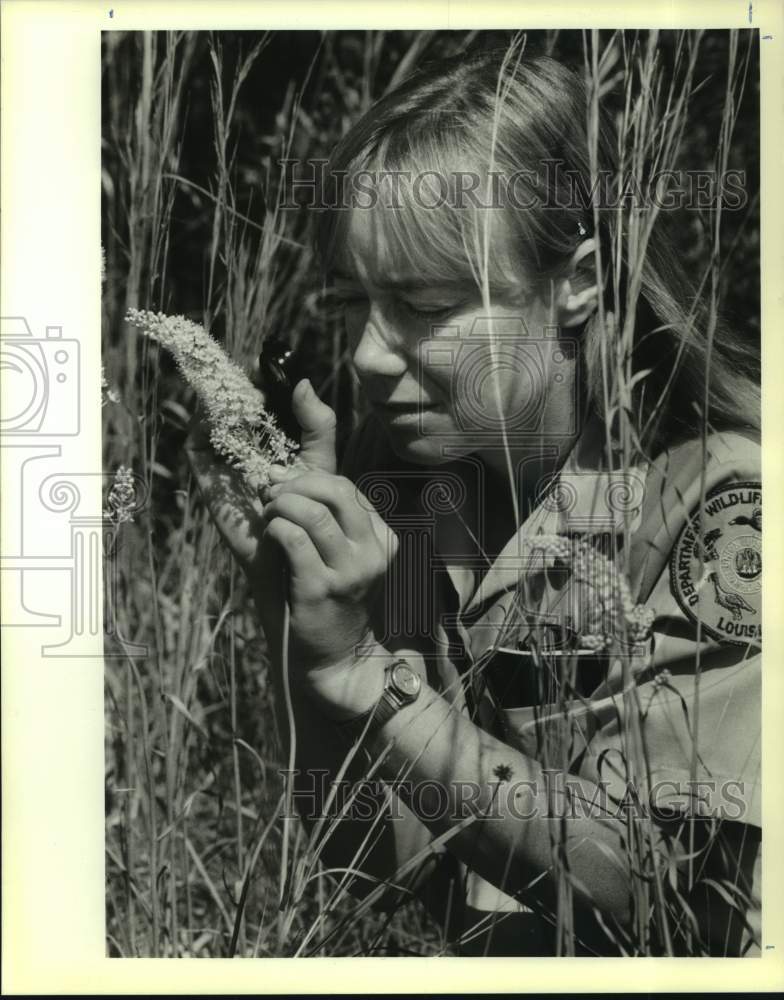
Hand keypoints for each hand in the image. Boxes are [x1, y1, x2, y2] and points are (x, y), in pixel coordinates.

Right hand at [184, 376, 338, 570]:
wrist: (295, 553)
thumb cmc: (310, 510)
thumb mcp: (319, 460)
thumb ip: (317, 424)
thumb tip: (302, 381)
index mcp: (269, 437)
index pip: (256, 398)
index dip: (257, 376)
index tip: (264, 358)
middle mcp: (243, 444)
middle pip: (229, 401)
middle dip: (235, 380)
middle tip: (247, 365)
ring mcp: (222, 459)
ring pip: (211, 417)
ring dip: (219, 396)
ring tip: (236, 383)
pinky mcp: (207, 477)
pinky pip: (197, 443)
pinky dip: (204, 422)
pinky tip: (223, 412)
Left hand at [186, 378, 397, 689]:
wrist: (324, 656)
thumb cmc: (303, 591)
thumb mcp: (299, 539)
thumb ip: (279, 491)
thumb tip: (223, 444)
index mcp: (369, 522)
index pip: (340, 462)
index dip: (315, 417)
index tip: (294, 382)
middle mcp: (372, 539)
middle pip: (325, 481)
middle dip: (286, 484)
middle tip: (267, 498)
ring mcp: (355, 563)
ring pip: (307, 504)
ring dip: (276, 510)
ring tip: (271, 526)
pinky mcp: (328, 584)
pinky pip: (292, 534)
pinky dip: (272, 532)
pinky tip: (272, 544)